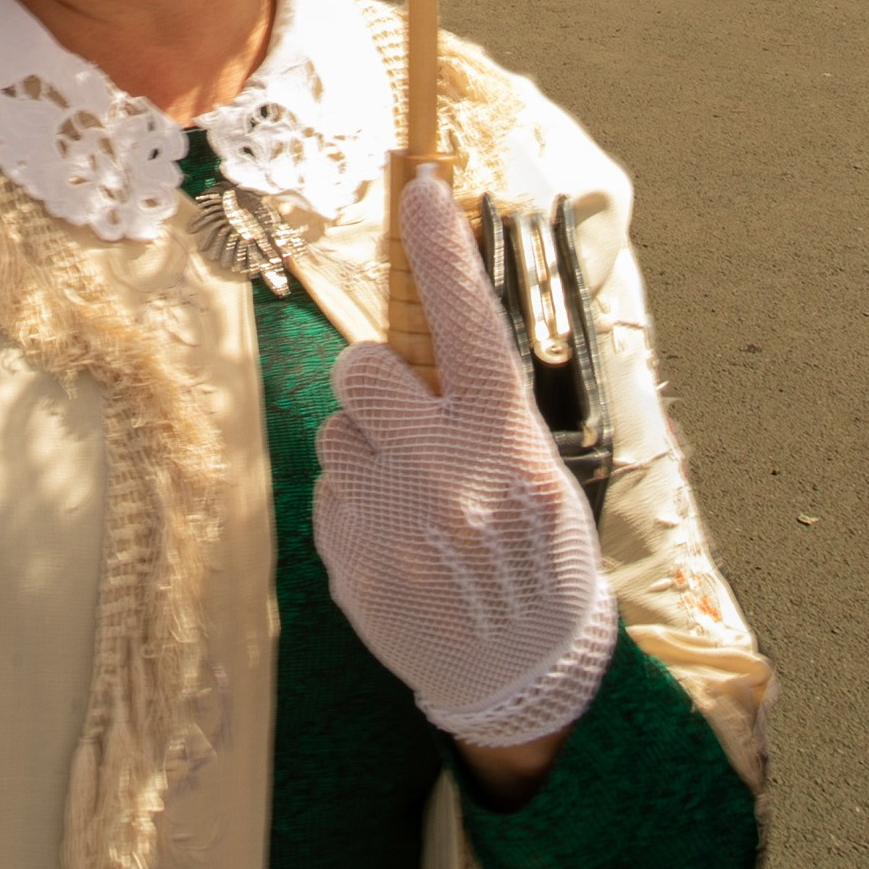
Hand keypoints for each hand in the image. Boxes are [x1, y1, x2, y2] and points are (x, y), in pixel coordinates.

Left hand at [312, 169, 615, 745]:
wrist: (526, 679)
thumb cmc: (537, 557)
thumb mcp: (539, 473)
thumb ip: (484, 407)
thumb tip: (427, 330)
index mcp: (508, 446)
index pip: (470, 327)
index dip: (443, 252)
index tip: (421, 189)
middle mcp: (450, 480)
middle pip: (363, 370)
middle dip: (377, 382)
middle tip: (409, 419)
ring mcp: (395, 526)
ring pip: (337, 431)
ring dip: (367, 450)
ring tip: (415, 501)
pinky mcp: (352, 565)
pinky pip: (329, 490)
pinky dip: (356, 504)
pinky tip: (400, 546)